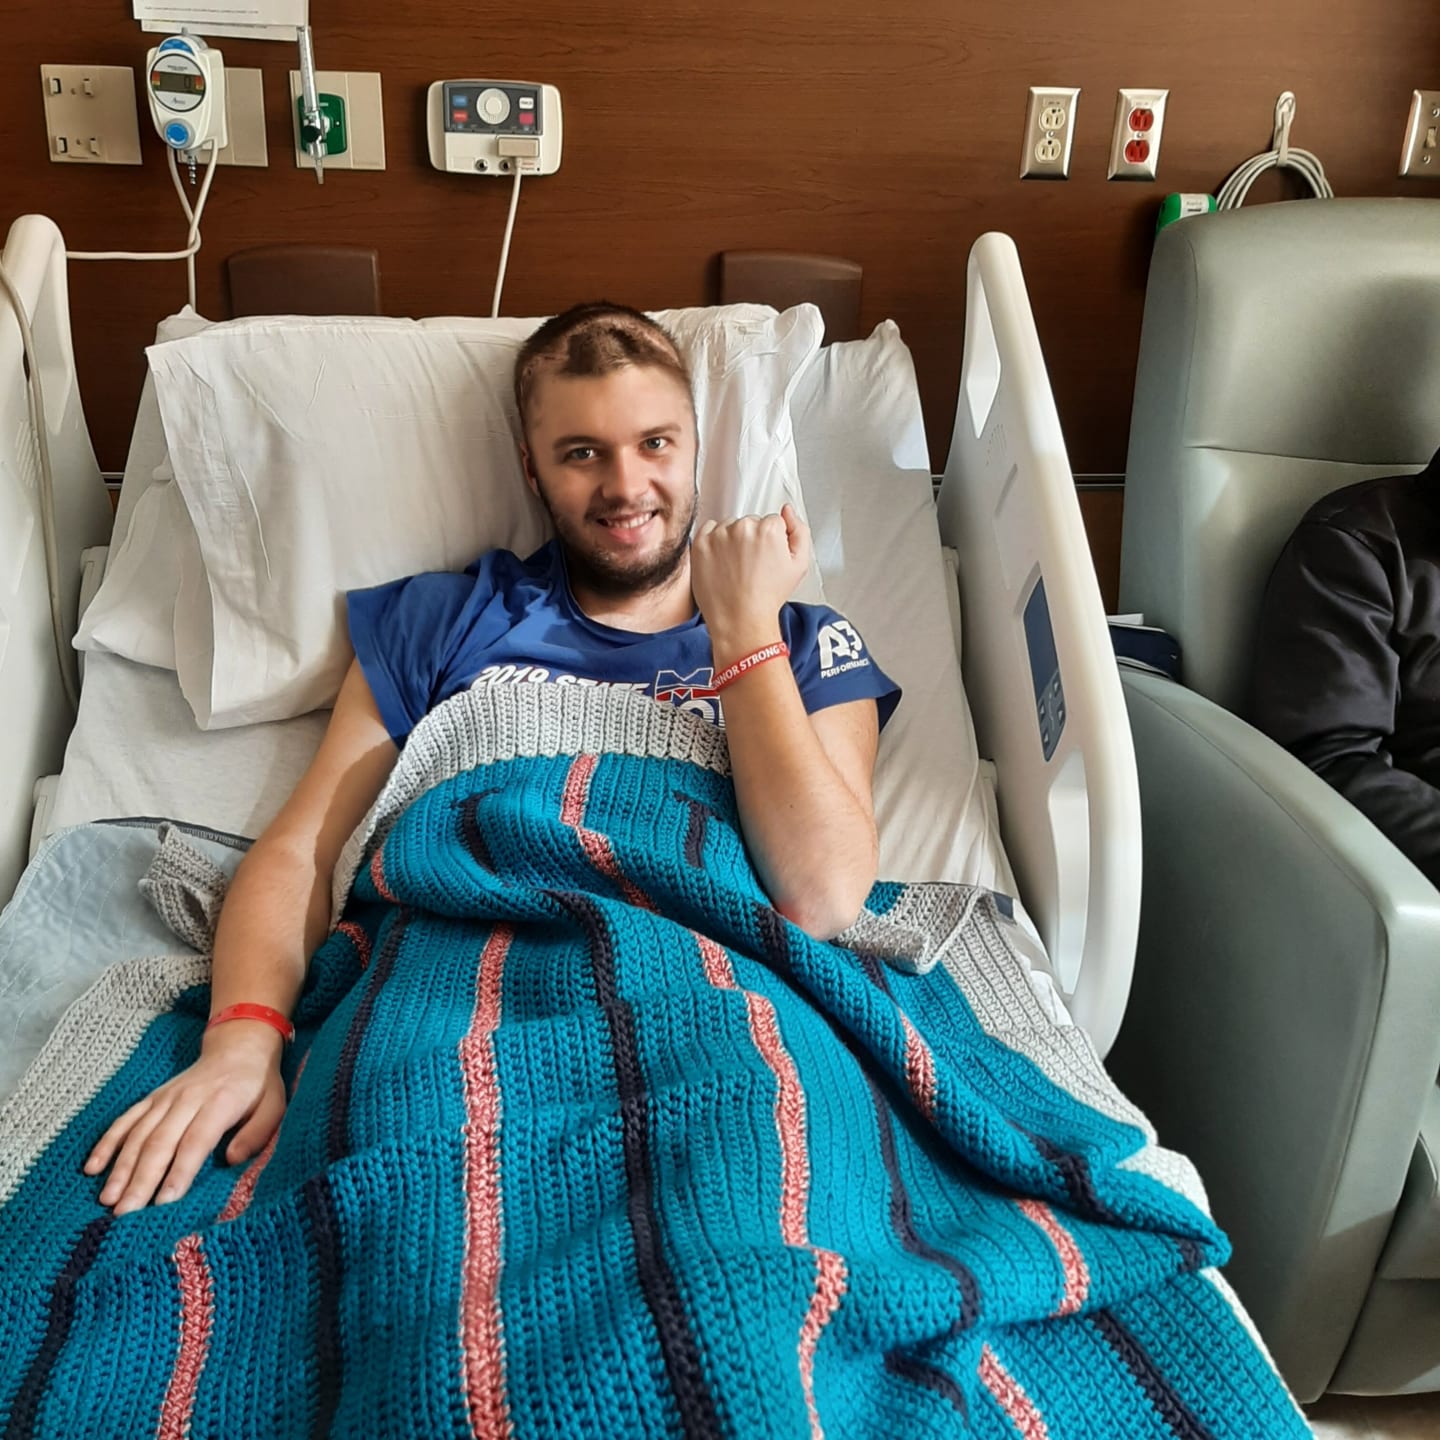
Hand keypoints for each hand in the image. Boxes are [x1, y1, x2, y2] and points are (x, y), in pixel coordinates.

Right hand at [84, 1022, 286, 1214]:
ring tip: (108, 1199)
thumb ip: (256, 1133)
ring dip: (121, 1167)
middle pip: (160, 1142)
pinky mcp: (152, 1098)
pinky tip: (92, 1168)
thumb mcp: (274, 1106)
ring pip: (138, 1134)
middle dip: (141, 1179)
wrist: (238, 1047)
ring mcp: (165, 1097)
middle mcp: (187, 1099)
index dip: (179, 1171)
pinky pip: (125, 1120)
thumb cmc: (258, 1085)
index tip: (164, 1202)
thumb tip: (232, 1159)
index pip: (196, 1140)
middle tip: (125, 1213)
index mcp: (221, 1102)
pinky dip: (107, 1142)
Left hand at [691, 504, 811, 663]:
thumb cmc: (768, 597)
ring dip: (732, 540)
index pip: (772, 522)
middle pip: (750, 523)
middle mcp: (744, 527)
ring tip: (736, 567)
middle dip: (751, 540)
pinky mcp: (701, 543)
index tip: (767, 558)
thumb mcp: (799, 564)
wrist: (740, 619)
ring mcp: (720, 535)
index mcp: (769, 529)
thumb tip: (787, 511)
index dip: (772, 542)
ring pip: (729, 526)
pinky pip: (708, 530)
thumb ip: (799, 531)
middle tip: (752, 566)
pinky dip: (713, 542)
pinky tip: (722, 562)